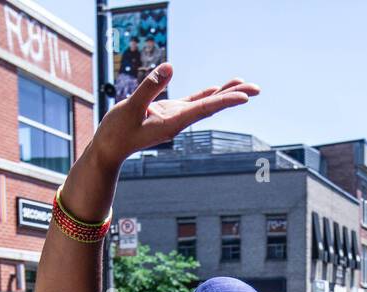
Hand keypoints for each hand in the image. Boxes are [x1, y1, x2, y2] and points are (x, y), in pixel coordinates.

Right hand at [91, 65, 259, 166]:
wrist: (109, 149)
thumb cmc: (117, 132)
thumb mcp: (130, 108)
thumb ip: (149, 88)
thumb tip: (169, 68)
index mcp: (173, 121)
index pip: (204, 108)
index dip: (225, 100)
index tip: (244, 96)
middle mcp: (179, 121)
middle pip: (212, 106)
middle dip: (234, 96)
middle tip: (257, 89)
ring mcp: (175, 117)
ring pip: (205, 104)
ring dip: (224, 94)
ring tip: (244, 84)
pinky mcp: (168, 113)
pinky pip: (192, 103)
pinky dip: (206, 95)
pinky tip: (217, 89)